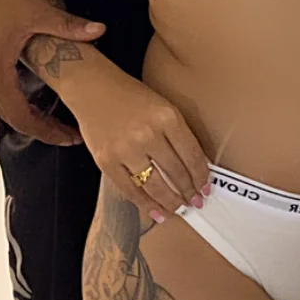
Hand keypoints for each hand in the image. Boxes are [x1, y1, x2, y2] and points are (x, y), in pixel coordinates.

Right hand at [0, 0, 104, 145]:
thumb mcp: (37, 12)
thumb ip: (69, 26)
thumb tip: (97, 31)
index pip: (24, 120)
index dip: (49, 132)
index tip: (66, 137)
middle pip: (12, 119)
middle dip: (39, 128)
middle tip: (63, 131)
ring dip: (21, 114)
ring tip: (46, 114)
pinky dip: (7, 99)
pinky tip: (21, 89)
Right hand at [68, 66, 211, 221]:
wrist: (93, 87)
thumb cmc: (130, 95)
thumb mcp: (162, 105)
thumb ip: (176, 132)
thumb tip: (192, 166)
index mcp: (167, 117)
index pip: (191, 154)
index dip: (201, 175)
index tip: (206, 187)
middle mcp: (147, 134)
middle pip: (175, 172)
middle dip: (189, 191)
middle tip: (197, 201)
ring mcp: (126, 150)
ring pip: (155, 185)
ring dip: (170, 201)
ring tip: (180, 208)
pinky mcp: (107, 161)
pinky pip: (130, 190)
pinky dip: (145, 204)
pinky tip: (157, 211)